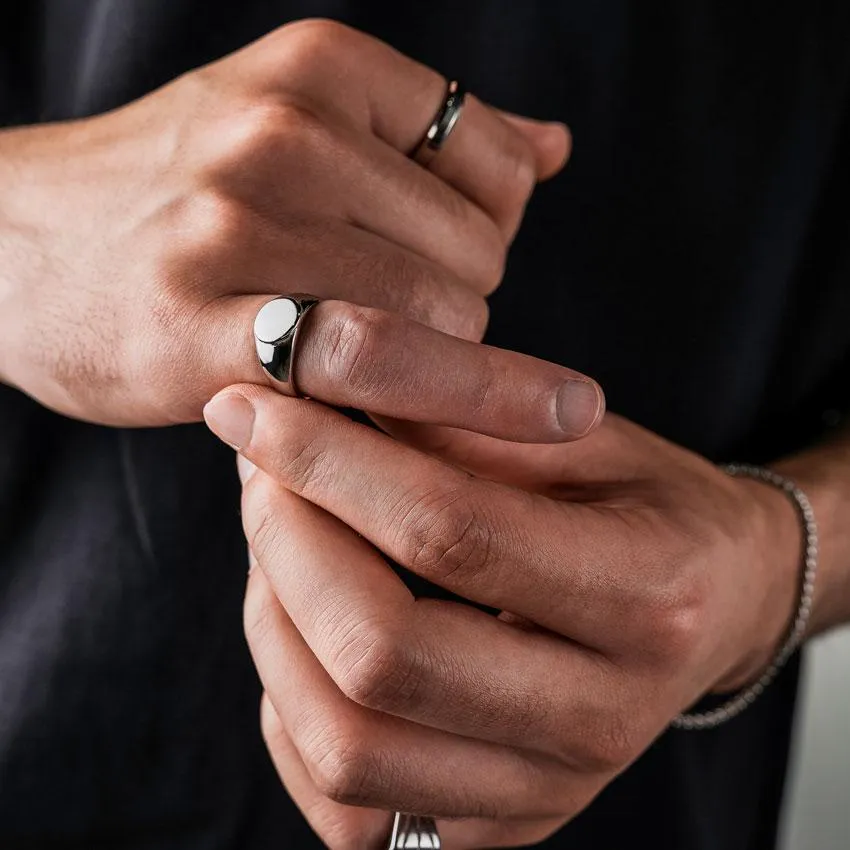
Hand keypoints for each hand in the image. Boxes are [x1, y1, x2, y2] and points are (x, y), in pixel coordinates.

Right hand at [0, 19, 568, 424]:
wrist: (14, 244)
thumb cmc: (178, 194)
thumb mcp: (297, 120)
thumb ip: (436, 136)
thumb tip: (554, 148)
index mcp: (323, 69)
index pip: (501, 168)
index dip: (485, 234)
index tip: (425, 261)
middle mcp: (285, 129)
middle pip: (479, 256)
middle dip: (451, 309)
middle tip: (376, 319)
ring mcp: (238, 224)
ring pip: (440, 320)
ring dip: (423, 364)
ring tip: (350, 356)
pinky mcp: (199, 324)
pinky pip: (359, 369)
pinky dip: (397, 404)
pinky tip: (359, 410)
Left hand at [206, 354, 800, 847]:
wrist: (714, 604)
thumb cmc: (646, 508)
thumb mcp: (580, 437)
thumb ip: (461, 421)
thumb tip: (318, 405)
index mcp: (648, 596)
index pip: (449, 532)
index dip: (330, 462)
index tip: (258, 410)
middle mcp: (601, 717)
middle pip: (382, 655)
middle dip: (288, 545)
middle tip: (260, 473)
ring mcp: (545, 791)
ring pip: (347, 746)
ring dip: (276, 626)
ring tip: (277, 545)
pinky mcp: (498, 825)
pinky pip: (348, 802)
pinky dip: (294, 708)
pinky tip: (305, 628)